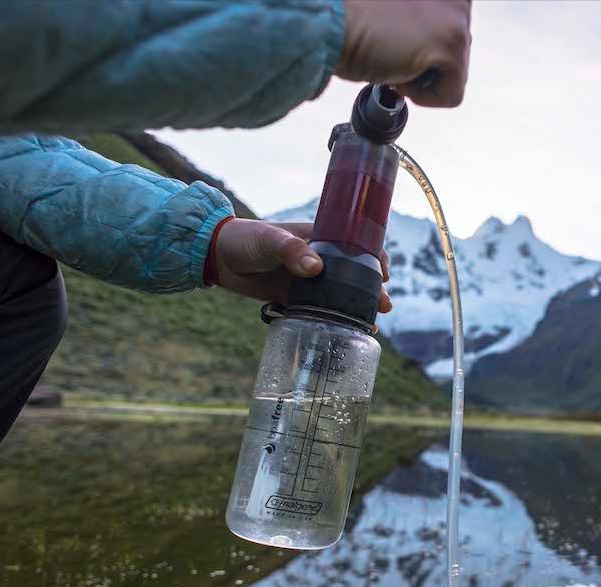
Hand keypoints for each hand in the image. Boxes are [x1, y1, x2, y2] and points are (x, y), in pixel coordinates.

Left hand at [208, 218, 391, 322]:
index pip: (356, 245)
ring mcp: (306, 280)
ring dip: (355, 309)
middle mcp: (318, 259)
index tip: (384, 274)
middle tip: (384, 306)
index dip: (375, 258)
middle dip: (373, 291)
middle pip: (354, 275)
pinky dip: (331, 321)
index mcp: (318, 238)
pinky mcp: (292, 297)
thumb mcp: (270, 241)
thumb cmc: (245, 239)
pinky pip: (317, 310)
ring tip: (369, 325)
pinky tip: (342, 333)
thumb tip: (316, 268)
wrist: (215, 256)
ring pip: (339, 295)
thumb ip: (292, 251)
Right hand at [337, 0, 471, 107]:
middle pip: (457, 57)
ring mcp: (458, 17)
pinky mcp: (452, 45)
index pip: (453, 38)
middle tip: (391, 50)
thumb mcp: (404, 17)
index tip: (396, 42)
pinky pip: (452, 95)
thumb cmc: (355, 24)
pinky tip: (399, 72)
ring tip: (393, 56)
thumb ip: (428, 25)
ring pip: (455, 76)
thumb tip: (439, 53)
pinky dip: (423, 98)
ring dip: (421, 78)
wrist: (332, 27)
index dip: (422, 53)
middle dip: (424, 65)